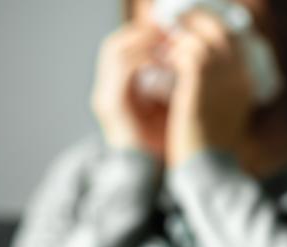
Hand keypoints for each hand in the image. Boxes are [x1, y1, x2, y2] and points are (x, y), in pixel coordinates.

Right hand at [90, 23, 168, 155]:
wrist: (151, 175)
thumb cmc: (161, 145)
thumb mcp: (165, 105)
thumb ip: (166, 80)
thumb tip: (181, 53)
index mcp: (115, 93)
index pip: (119, 49)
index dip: (143, 35)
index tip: (171, 31)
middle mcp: (104, 92)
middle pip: (114, 45)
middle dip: (143, 34)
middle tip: (170, 32)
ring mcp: (105, 98)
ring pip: (115, 50)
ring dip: (145, 42)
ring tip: (169, 44)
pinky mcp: (112, 105)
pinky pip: (124, 68)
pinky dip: (145, 57)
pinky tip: (166, 61)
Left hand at [164, 10, 253, 166]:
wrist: (210, 171)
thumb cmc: (210, 147)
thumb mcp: (222, 113)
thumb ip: (217, 88)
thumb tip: (196, 71)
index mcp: (247, 79)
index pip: (234, 36)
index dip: (211, 24)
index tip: (190, 22)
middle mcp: (239, 73)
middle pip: (220, 28)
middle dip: (194, 19)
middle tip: (170, 17)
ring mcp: (222, 77)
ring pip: (200, 37)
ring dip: (178, 36)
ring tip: (160, 38)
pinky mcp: (200, 85)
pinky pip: (185, 53)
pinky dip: (170, 53)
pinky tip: (159, 60)